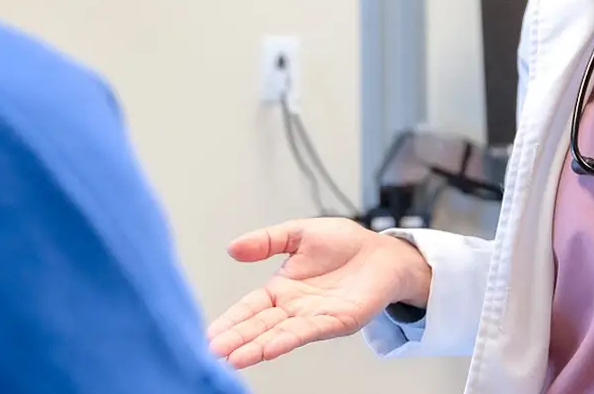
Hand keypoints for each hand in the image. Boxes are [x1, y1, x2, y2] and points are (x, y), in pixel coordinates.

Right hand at [206, 218, 431, 368]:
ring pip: (279, 334)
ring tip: (232, 359)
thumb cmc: (345, 244)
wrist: (383, 253)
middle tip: (212, 353)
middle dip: (236, 339)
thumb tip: (233, 248)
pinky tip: (267, 349)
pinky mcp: (336, 321)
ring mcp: (314, 317)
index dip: (231, 320)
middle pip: (259, 326)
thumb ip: (268, 240)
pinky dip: (286, 340)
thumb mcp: (299, 234)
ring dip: (255, 347)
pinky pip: (307, 332)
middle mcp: (294, 308)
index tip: (210, 334)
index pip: (250, 308)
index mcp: (282, 289)